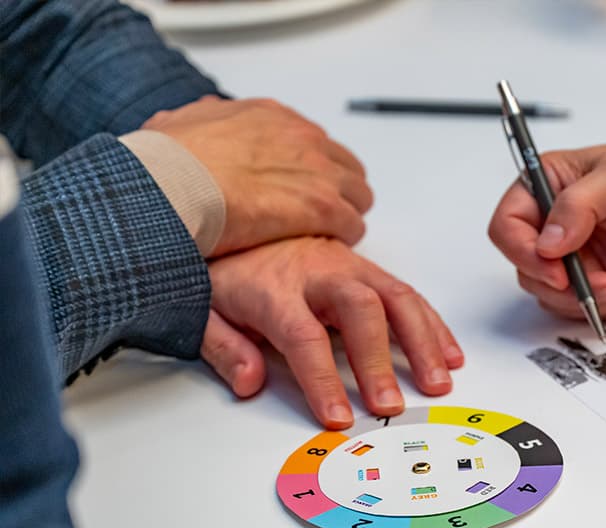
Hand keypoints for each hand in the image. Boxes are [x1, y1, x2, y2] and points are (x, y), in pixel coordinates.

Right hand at [143, 96, 372, 256]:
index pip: (313, 141)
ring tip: (325, 238)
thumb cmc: (164, 164)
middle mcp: (300, 137)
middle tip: (321, 218)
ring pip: (358, 196)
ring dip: (345, 217)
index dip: (310, 172)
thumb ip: (199, 121)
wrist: (168, 184)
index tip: (300, 189)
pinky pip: (353, 225)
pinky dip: (343, 239)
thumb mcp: (178, 124)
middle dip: (337, 193)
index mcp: (268, 117)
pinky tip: (325, 250)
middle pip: (346, 167)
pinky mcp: (322, 206)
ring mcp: (316, 170)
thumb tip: (198, 119)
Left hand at [201, 237, 462, 428]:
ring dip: (423, 343)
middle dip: (379, 362)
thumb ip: (224, 347)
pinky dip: (433, 326)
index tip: (338, 416)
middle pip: (360, 310)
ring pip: (396, 298)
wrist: (236, 212)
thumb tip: (250, 382)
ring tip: (438, 383)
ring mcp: (350, 267)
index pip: (304, 336)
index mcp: (275, 288)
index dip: (323, 379)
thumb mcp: (204, 308)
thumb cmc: (226, 269)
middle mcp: (319, 272)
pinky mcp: (368, 268)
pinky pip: (408, 294)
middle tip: (389, 405)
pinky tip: (449, 354)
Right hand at [488, 145, 605, 320]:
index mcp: (543, 188)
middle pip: (528, 271)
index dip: (524, 254)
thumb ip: (580, 205)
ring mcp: (569, 258)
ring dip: (595, 301)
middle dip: (569, 287)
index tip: (557, 271)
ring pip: (555, 298)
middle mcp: (549, 226)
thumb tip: (548, 242)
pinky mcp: (591, 281)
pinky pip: (586, 309)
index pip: (507, 227)